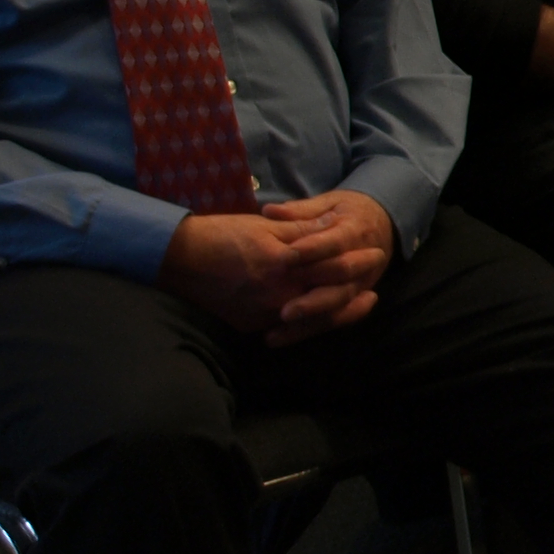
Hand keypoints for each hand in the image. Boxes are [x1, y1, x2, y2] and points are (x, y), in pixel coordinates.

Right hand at [158, 192, 397, 347]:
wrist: (178, 260)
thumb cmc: (221, 235)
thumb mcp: (266, 227)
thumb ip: (303, 231)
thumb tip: (334, 225)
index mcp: (283, 265)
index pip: (333, 267)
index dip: (357, 260)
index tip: (376, 252)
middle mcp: (276, 295)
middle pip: (330, 300)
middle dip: (356, 291)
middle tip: (375, 282)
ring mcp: (263, 314)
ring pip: (314, 321)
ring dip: (340, 312)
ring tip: (361, 302)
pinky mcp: (251, 324)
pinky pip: (290, 329)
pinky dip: (312, 322)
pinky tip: (323, 315)